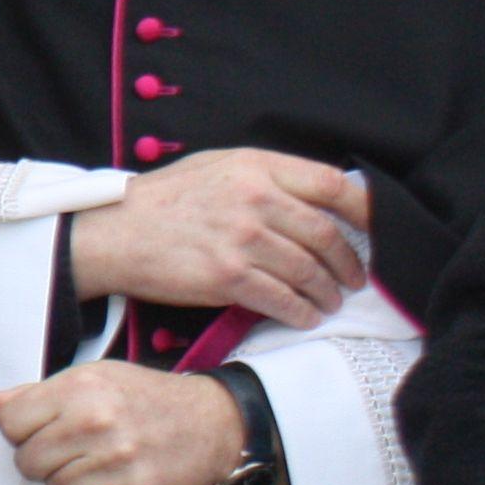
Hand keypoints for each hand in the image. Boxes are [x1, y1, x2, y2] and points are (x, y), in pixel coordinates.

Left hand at [0, 360, 242, 484]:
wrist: (214, 425)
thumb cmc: (147, 400)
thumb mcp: (92, 379)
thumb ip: (35, 394)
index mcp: (81, 391)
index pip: (11, 422)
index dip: (20, 429)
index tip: (40, 428)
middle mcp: (98, 427)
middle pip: (28, 462)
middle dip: (44, 459)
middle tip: (72, 449)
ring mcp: (118, 466)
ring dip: (71, 483)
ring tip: (98, 464)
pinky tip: (116, 482)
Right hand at [66, 148, 372, 328]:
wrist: (111, 232)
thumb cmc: (161, 200)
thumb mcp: (214, 167)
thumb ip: (264, 176)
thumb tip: (314, 196)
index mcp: (255, 167)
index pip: (331, 184)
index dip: (363, 210)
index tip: (373, 230)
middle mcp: (254, 199)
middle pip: (327, 235)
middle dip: (349, 264)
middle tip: (354, 279)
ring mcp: (242, 239)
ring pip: (309, 271)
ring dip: (327, 293)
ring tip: (329, 302)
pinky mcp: (227, 277)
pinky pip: (282, 299)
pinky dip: (301, 312)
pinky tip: (305, 316)